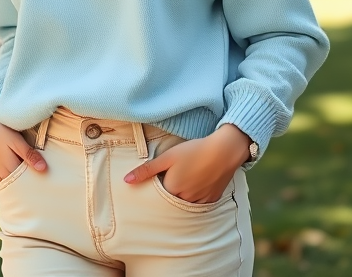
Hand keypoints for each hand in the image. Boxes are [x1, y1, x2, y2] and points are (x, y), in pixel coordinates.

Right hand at [0, 115, 47, 183]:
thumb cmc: (2, 132)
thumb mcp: (17, 141)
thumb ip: (30, 155)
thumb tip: (43, 169)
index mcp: (10, 168)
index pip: (27, 182)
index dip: (37, 182)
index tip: (47, 181)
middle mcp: (2, 175)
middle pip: (19, 186)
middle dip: (30, 186)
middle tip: (43, 184)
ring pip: (12, 186)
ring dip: (22, 185)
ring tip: (34, 182)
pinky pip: (5, 182)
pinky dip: (13, 182)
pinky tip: (22, 179)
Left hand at [124, 124, 250, 203]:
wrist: (225, 150)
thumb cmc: (194, 150)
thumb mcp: (167, 157)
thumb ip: (146, 170)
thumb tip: (126, 181)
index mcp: (172, 190)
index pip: (158, 193)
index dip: (160, 182)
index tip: (164, 172)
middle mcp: (185, 200)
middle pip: (172, 198)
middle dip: (171, 188)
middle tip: (179, 171)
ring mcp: (200, 202)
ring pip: (186, 201)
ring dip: (184, 192)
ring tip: (190, 174)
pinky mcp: (212, 200)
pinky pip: (200, 202)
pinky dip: (197, 194)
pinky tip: (200, 180)